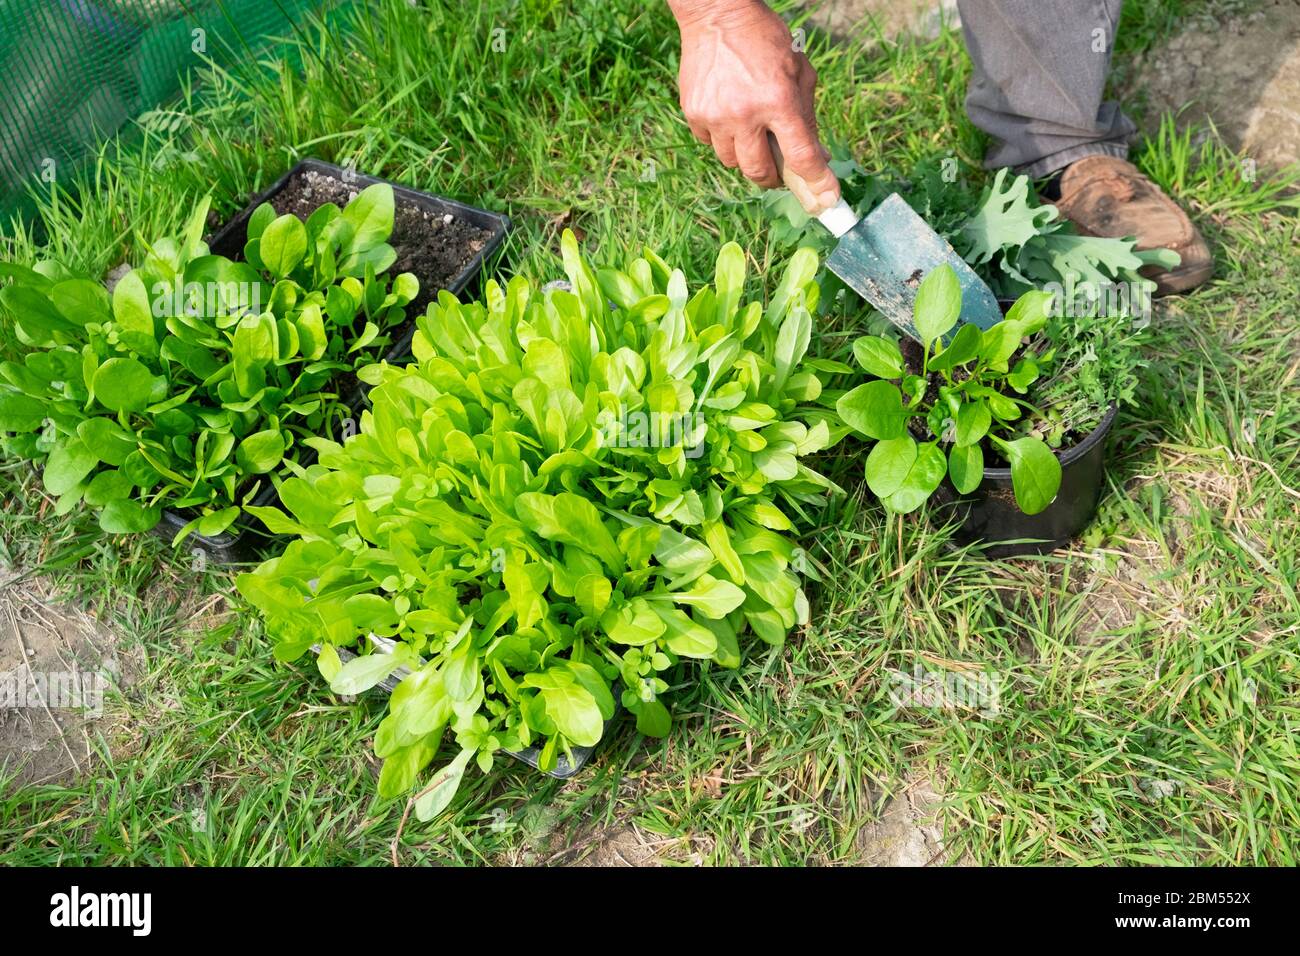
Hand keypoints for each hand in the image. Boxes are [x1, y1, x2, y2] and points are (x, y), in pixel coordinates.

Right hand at [670, 1, 838, 205]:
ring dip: (747, 157)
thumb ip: (807, 116)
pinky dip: (724, 139)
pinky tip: (730, 117)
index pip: (801, 156)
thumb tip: (815, 158)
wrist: (717, 15)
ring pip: (733, 163)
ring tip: (752, 134)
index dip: (817, 183)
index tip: (827, 201)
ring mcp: (716, 116)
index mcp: (778, 100)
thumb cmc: (765, 40)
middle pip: (760, 172)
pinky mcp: (694, 114)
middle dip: (773, 178)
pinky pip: (711, 144)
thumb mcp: (799, 72)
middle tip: (780, 171)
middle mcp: (746, 113)